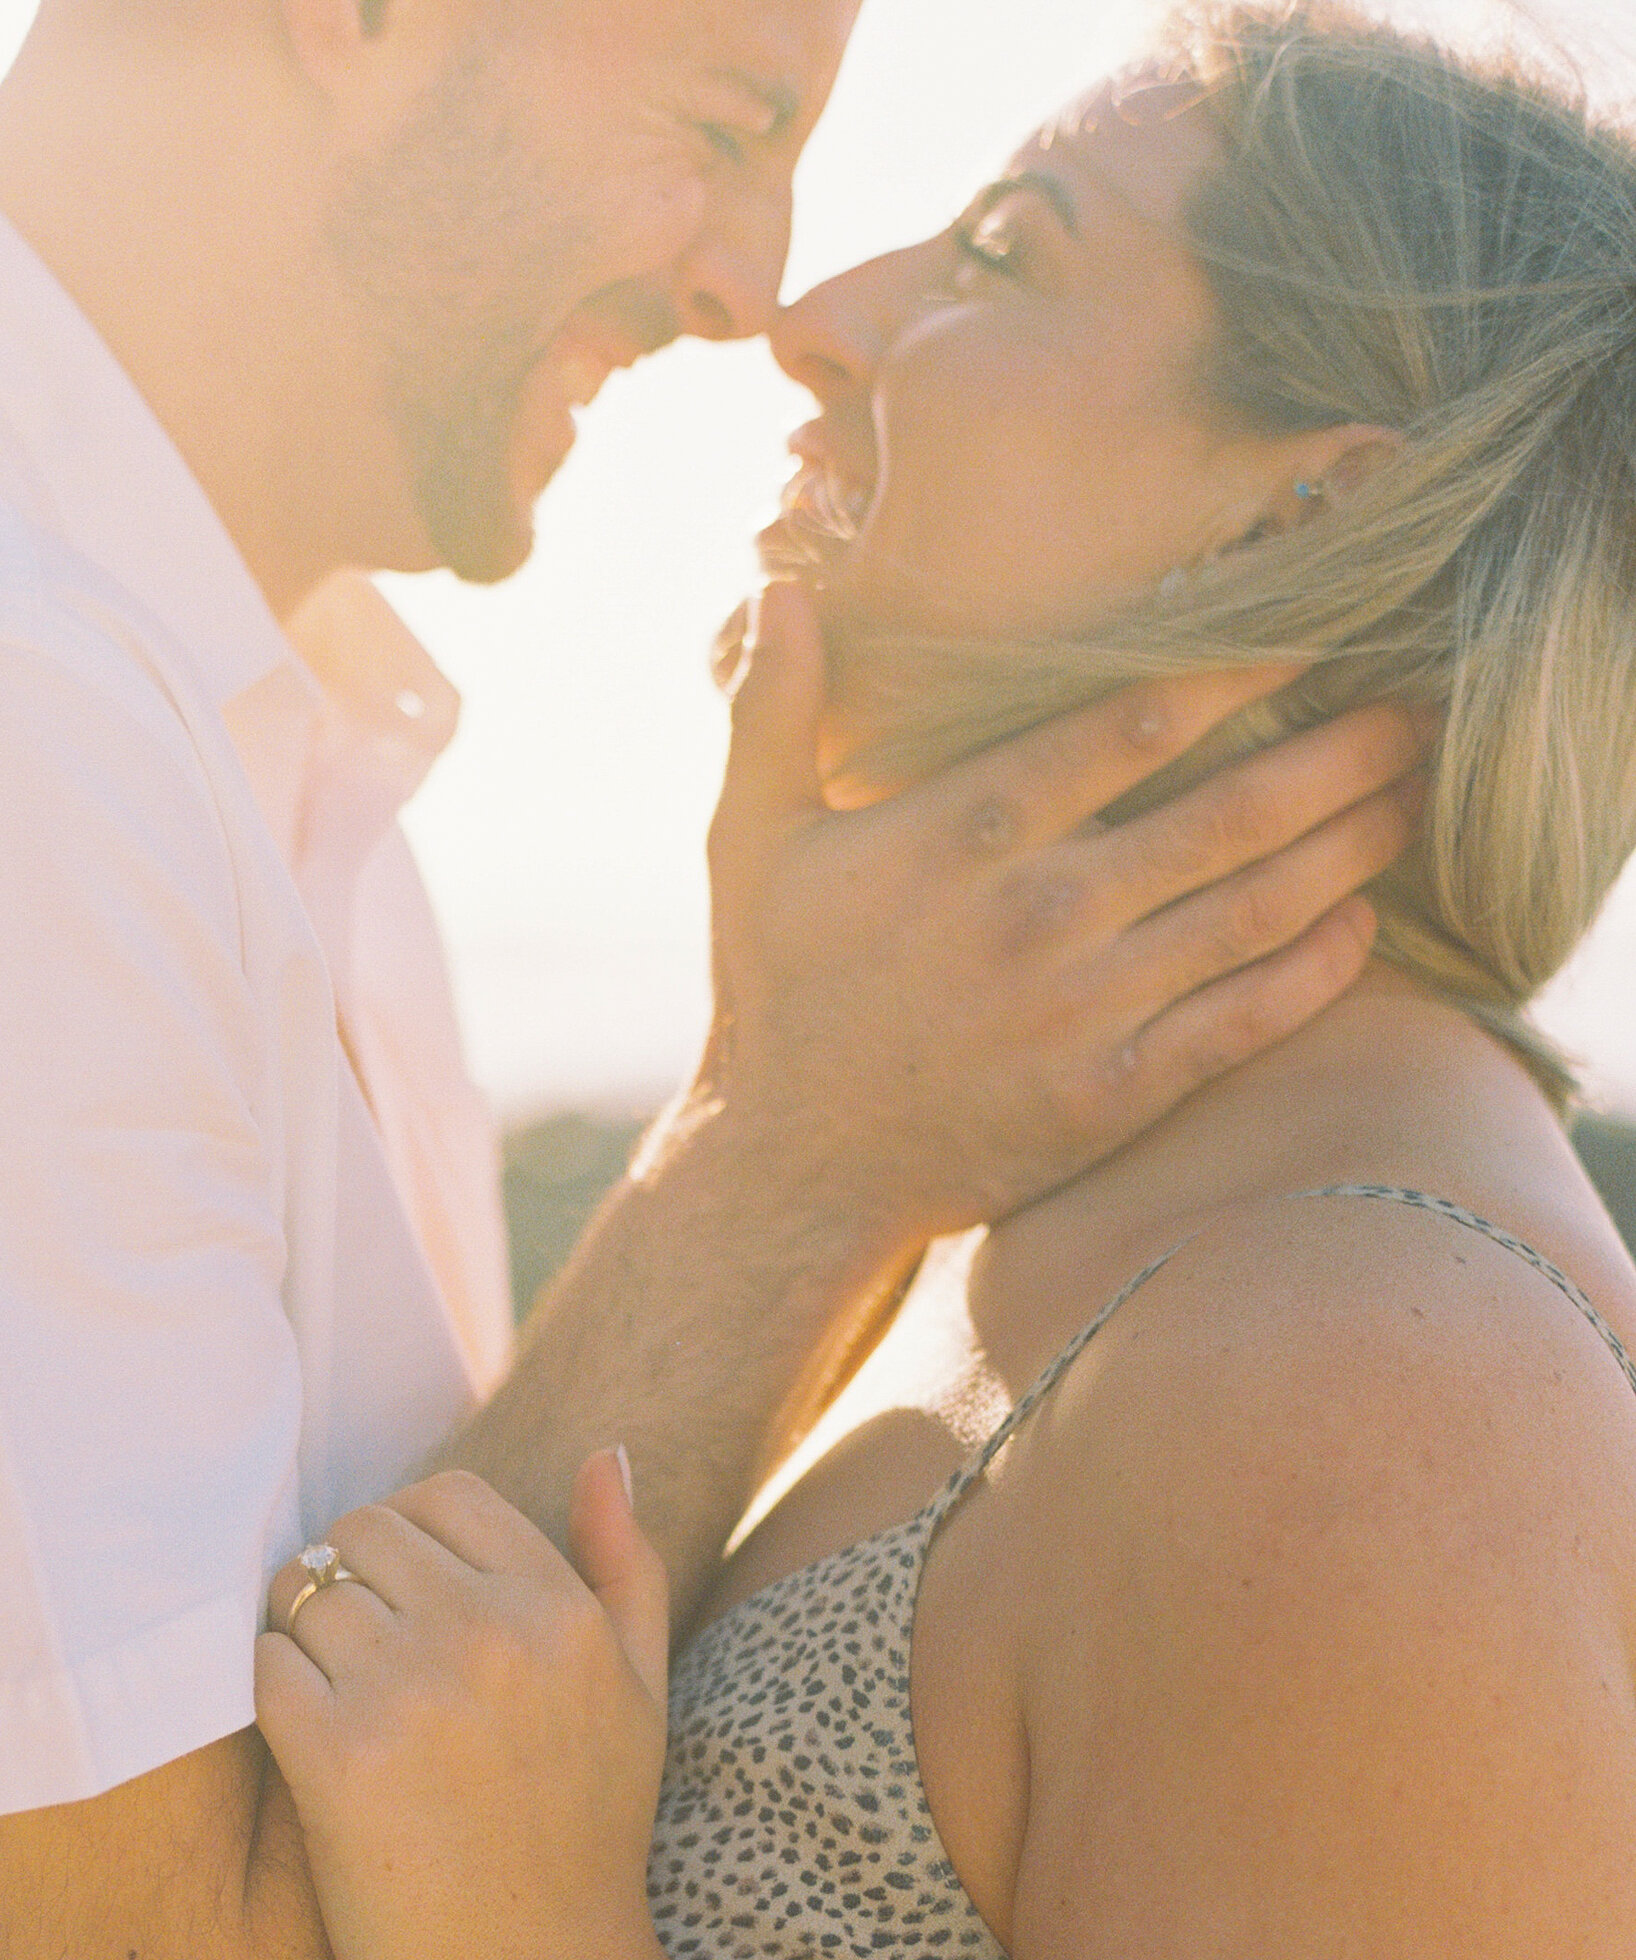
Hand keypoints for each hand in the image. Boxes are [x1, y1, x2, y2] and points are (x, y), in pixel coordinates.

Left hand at [255, 1453, 671, 1959]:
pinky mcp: (337, 1755)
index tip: (400, 1611)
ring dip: (300, 1643)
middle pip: (358, 1536)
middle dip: (343, 1586)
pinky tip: (305, 1753)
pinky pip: (262, 1667)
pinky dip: (269, 1698)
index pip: (442, 1498)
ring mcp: (412, 1691)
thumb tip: (605, 1454)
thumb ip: (627, 1569)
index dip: (403, 1546)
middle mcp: (491, 1634)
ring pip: (302, 1596)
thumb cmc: (585, 1849)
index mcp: (562, 1612)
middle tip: (355, 1666)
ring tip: (334, 1713)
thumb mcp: (639, 1700)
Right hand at [697, 580, 1425, 1242]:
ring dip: (1350, 848)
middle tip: (1412, 712)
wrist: (795, 1170)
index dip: (1240, 669)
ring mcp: (1085, 1008)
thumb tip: (780, 587)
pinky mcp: (1113, 1094)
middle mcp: (1041, 912)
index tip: (1314, 630)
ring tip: (1410, 800)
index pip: (1135, 721)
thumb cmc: (779, 994)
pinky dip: (1316, 970)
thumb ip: (772, 712)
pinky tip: (1363, 926)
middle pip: (1231, 808)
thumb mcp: (750, 841)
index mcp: (965, 831)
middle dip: (1339, 753)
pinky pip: (1242, 1020)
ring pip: (1255, 908)